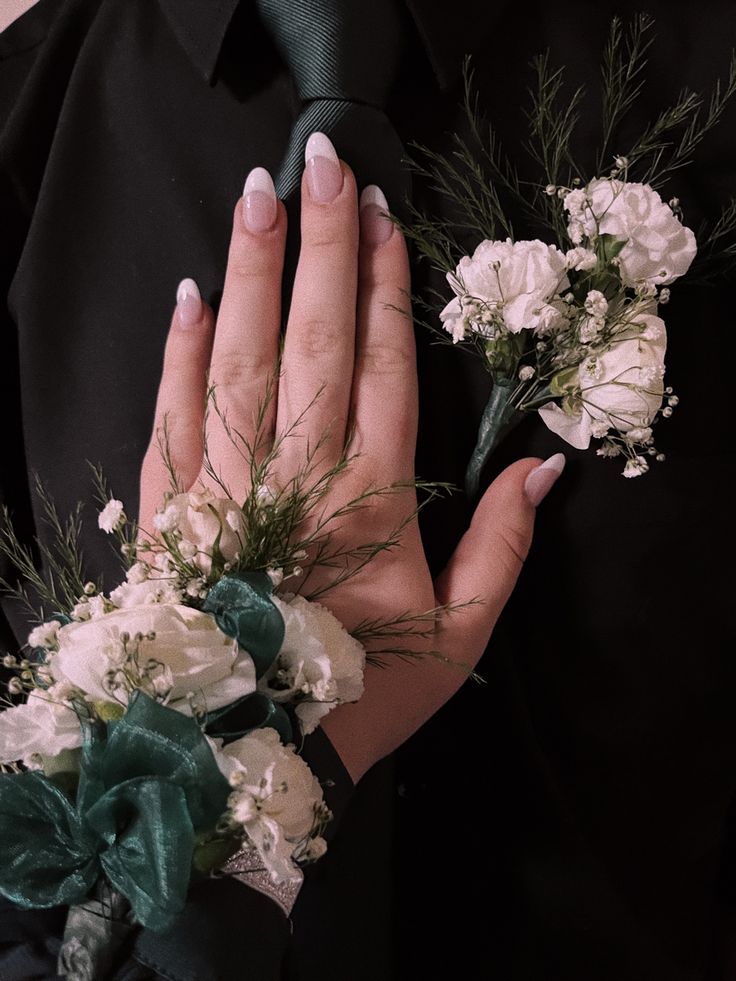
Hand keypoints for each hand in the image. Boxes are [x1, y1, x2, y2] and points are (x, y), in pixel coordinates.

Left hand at [139, 134, 561, 781]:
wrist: (247, 751)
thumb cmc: (359, 690)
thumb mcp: (459, 637)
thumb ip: (504, 548)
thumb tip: (546, 469)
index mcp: (372, 503)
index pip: (382, 369)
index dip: (383, 287)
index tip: (378, 218)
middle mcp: (297, 479)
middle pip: (314, 342)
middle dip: (319, 248)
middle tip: (320, 167)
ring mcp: (226, 488)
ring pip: (240, 362)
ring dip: (252, 275)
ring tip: (257, 199)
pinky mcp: (172, 508)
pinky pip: (174, 416)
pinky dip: (181, 354)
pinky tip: (191, 295)